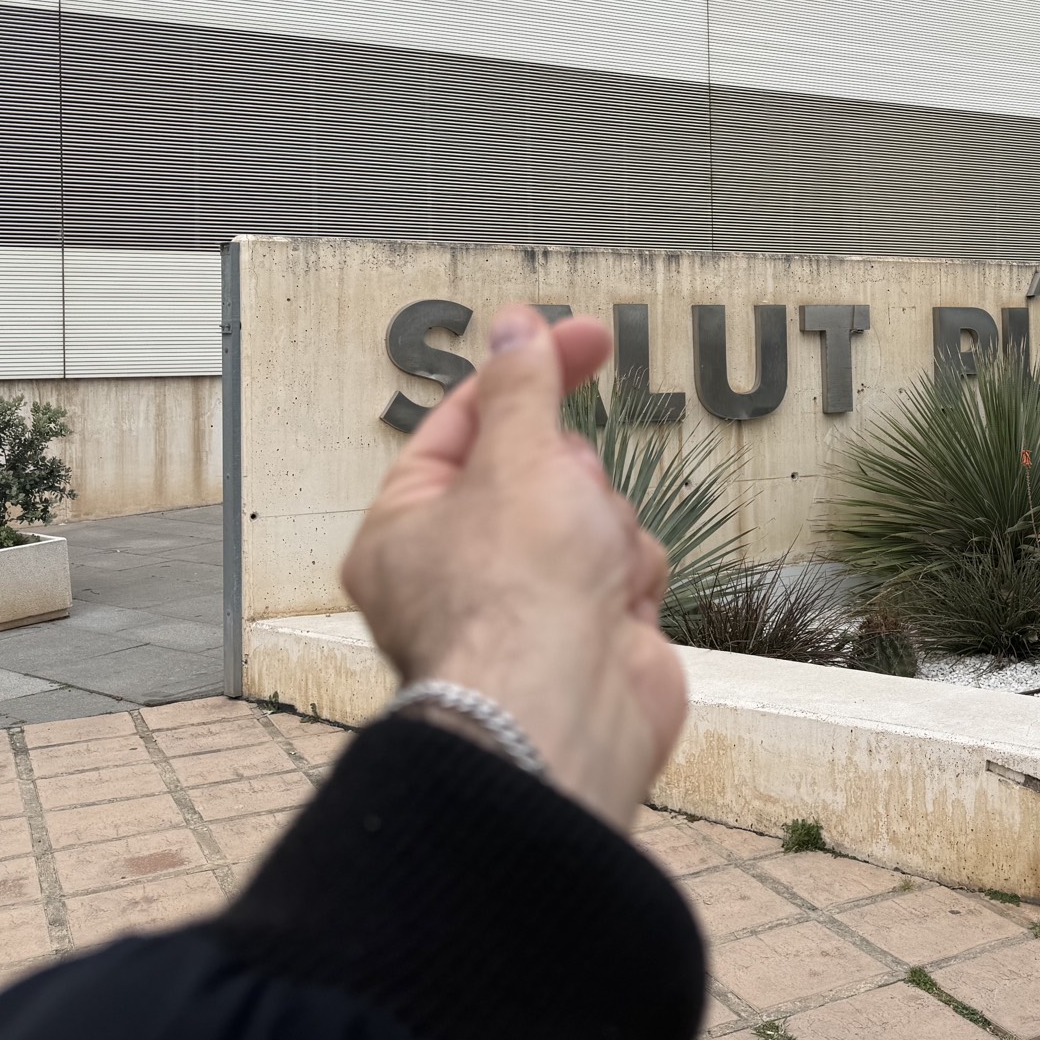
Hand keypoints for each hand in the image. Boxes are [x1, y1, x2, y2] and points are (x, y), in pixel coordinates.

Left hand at [340, 305, 684, 830]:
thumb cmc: (513, 598)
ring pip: (594, 516)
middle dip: (573, 477)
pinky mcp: (589, 634)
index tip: (583, 337)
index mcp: (408, 527)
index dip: (527, 373)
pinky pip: (626, 567)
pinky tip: (616, 607)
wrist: (566, 712)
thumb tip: (514, 327)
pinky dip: (632, 577)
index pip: (466, 423)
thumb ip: (522, 388)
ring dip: (607, 529)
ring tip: (590, 570)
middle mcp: (460, 569)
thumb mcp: (517, 459)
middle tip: (567, 501)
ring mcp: (528, 604)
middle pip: (542, 470)